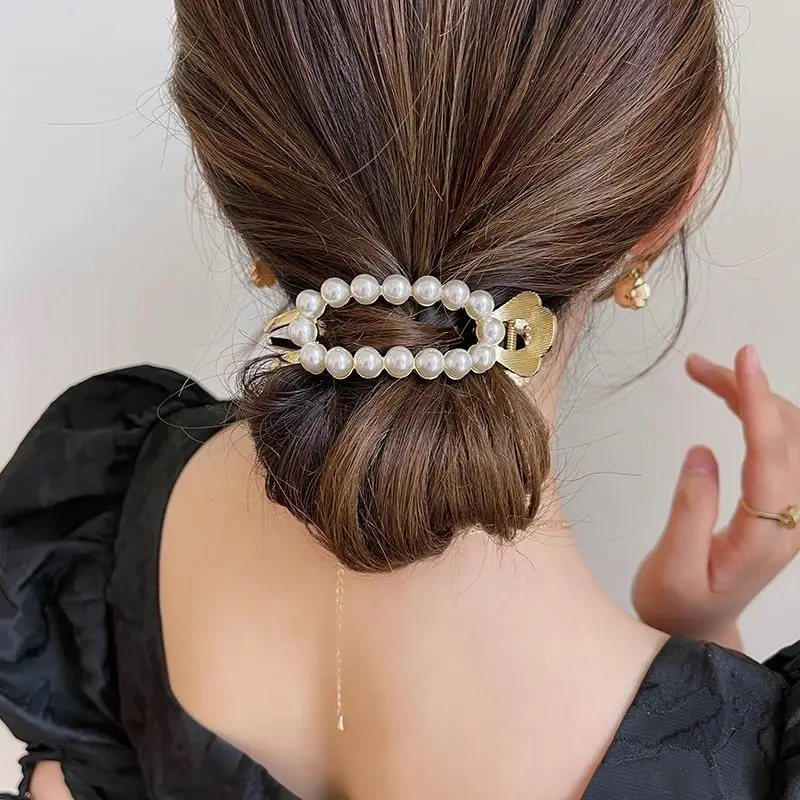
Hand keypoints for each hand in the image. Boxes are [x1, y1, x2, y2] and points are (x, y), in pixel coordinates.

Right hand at [633, 346, 799, 650]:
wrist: (696, 630)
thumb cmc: (679, 604)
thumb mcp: (674, 567)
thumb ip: (690, 512)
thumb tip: (702, 451)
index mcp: (767, 535)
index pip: (771, 455)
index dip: (758, 404)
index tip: (744, 361)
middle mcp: (791, 519)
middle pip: (787, 435)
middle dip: (747, 390)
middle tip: (699, 366)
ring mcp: (791, 511)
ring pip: (788, 435)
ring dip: (752, 397)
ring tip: (705, 374)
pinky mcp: (781, 503)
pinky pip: (780, 446)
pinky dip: (757, 414)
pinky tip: (730, 399)